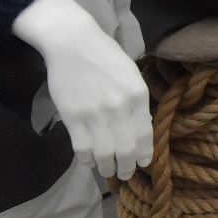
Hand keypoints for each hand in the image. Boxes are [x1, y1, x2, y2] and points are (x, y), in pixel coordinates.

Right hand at [12, 0, 152, 179]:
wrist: (72, 43)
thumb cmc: (105, 56)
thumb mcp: (131, 75)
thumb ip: (137, 102)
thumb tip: (140, 129)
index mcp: (137, 96)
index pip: (145, 135)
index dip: (144, 155)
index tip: (143, 164)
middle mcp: (119, 108)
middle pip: (126, 149)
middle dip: (127, 167)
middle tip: (125, 174)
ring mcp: (95, 115)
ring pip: (104, 154)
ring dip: (107, 168)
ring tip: (107, 171)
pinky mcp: (73, 118)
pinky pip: (82, 148)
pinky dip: (86, 160)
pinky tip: (88, 162)